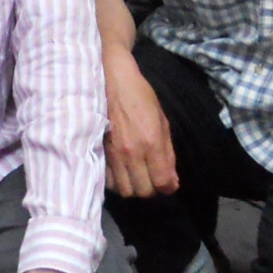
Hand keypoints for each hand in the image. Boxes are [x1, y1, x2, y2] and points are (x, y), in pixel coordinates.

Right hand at [103, 57, 177, 197]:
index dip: (168, 187)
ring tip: (137, 175)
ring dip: (134, 187)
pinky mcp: (100, 153)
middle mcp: (132, 153)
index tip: (168, 182)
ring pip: (125, 190)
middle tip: (152, 177)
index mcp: (151, 143)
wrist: (111, 81)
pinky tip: (122, 171)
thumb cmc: (141, 97)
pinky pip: (109, 182)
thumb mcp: (162, 121)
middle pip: (143, 191)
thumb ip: (168, 154)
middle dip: (151, 188)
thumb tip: (172, 182)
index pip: (162, 182)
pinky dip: (117, 182)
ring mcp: (114, 155)